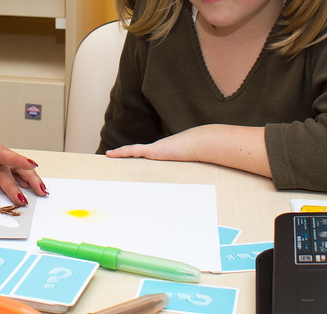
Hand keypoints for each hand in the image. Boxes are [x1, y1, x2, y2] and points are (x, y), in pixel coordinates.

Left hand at [0, 105, 46, 204]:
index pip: (1, 153)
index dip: (16, 160)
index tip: (31, 165)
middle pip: (12, 165)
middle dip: (28, 177)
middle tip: (39, 191)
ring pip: (14, 166)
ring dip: (29, 177)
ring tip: (42, 190)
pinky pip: (10, 166)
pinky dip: (22, 174)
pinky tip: (29, 184)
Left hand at [105, 124, 271, 177]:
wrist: (203, 143)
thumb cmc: (203, 153)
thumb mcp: (198, 166)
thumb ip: (202, 171)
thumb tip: (219, 184)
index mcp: (166, 155)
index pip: (150, 157)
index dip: (140, 158)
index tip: (132, 162)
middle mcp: (159, 151)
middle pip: (138, 154)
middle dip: (126, 157)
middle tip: (113, 161)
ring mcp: (155, 150)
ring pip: (133, 152)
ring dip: (121, 155)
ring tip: (108, 157)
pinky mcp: (152, 150)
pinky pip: (133, 151)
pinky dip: (122, 152)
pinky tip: (110, 155)